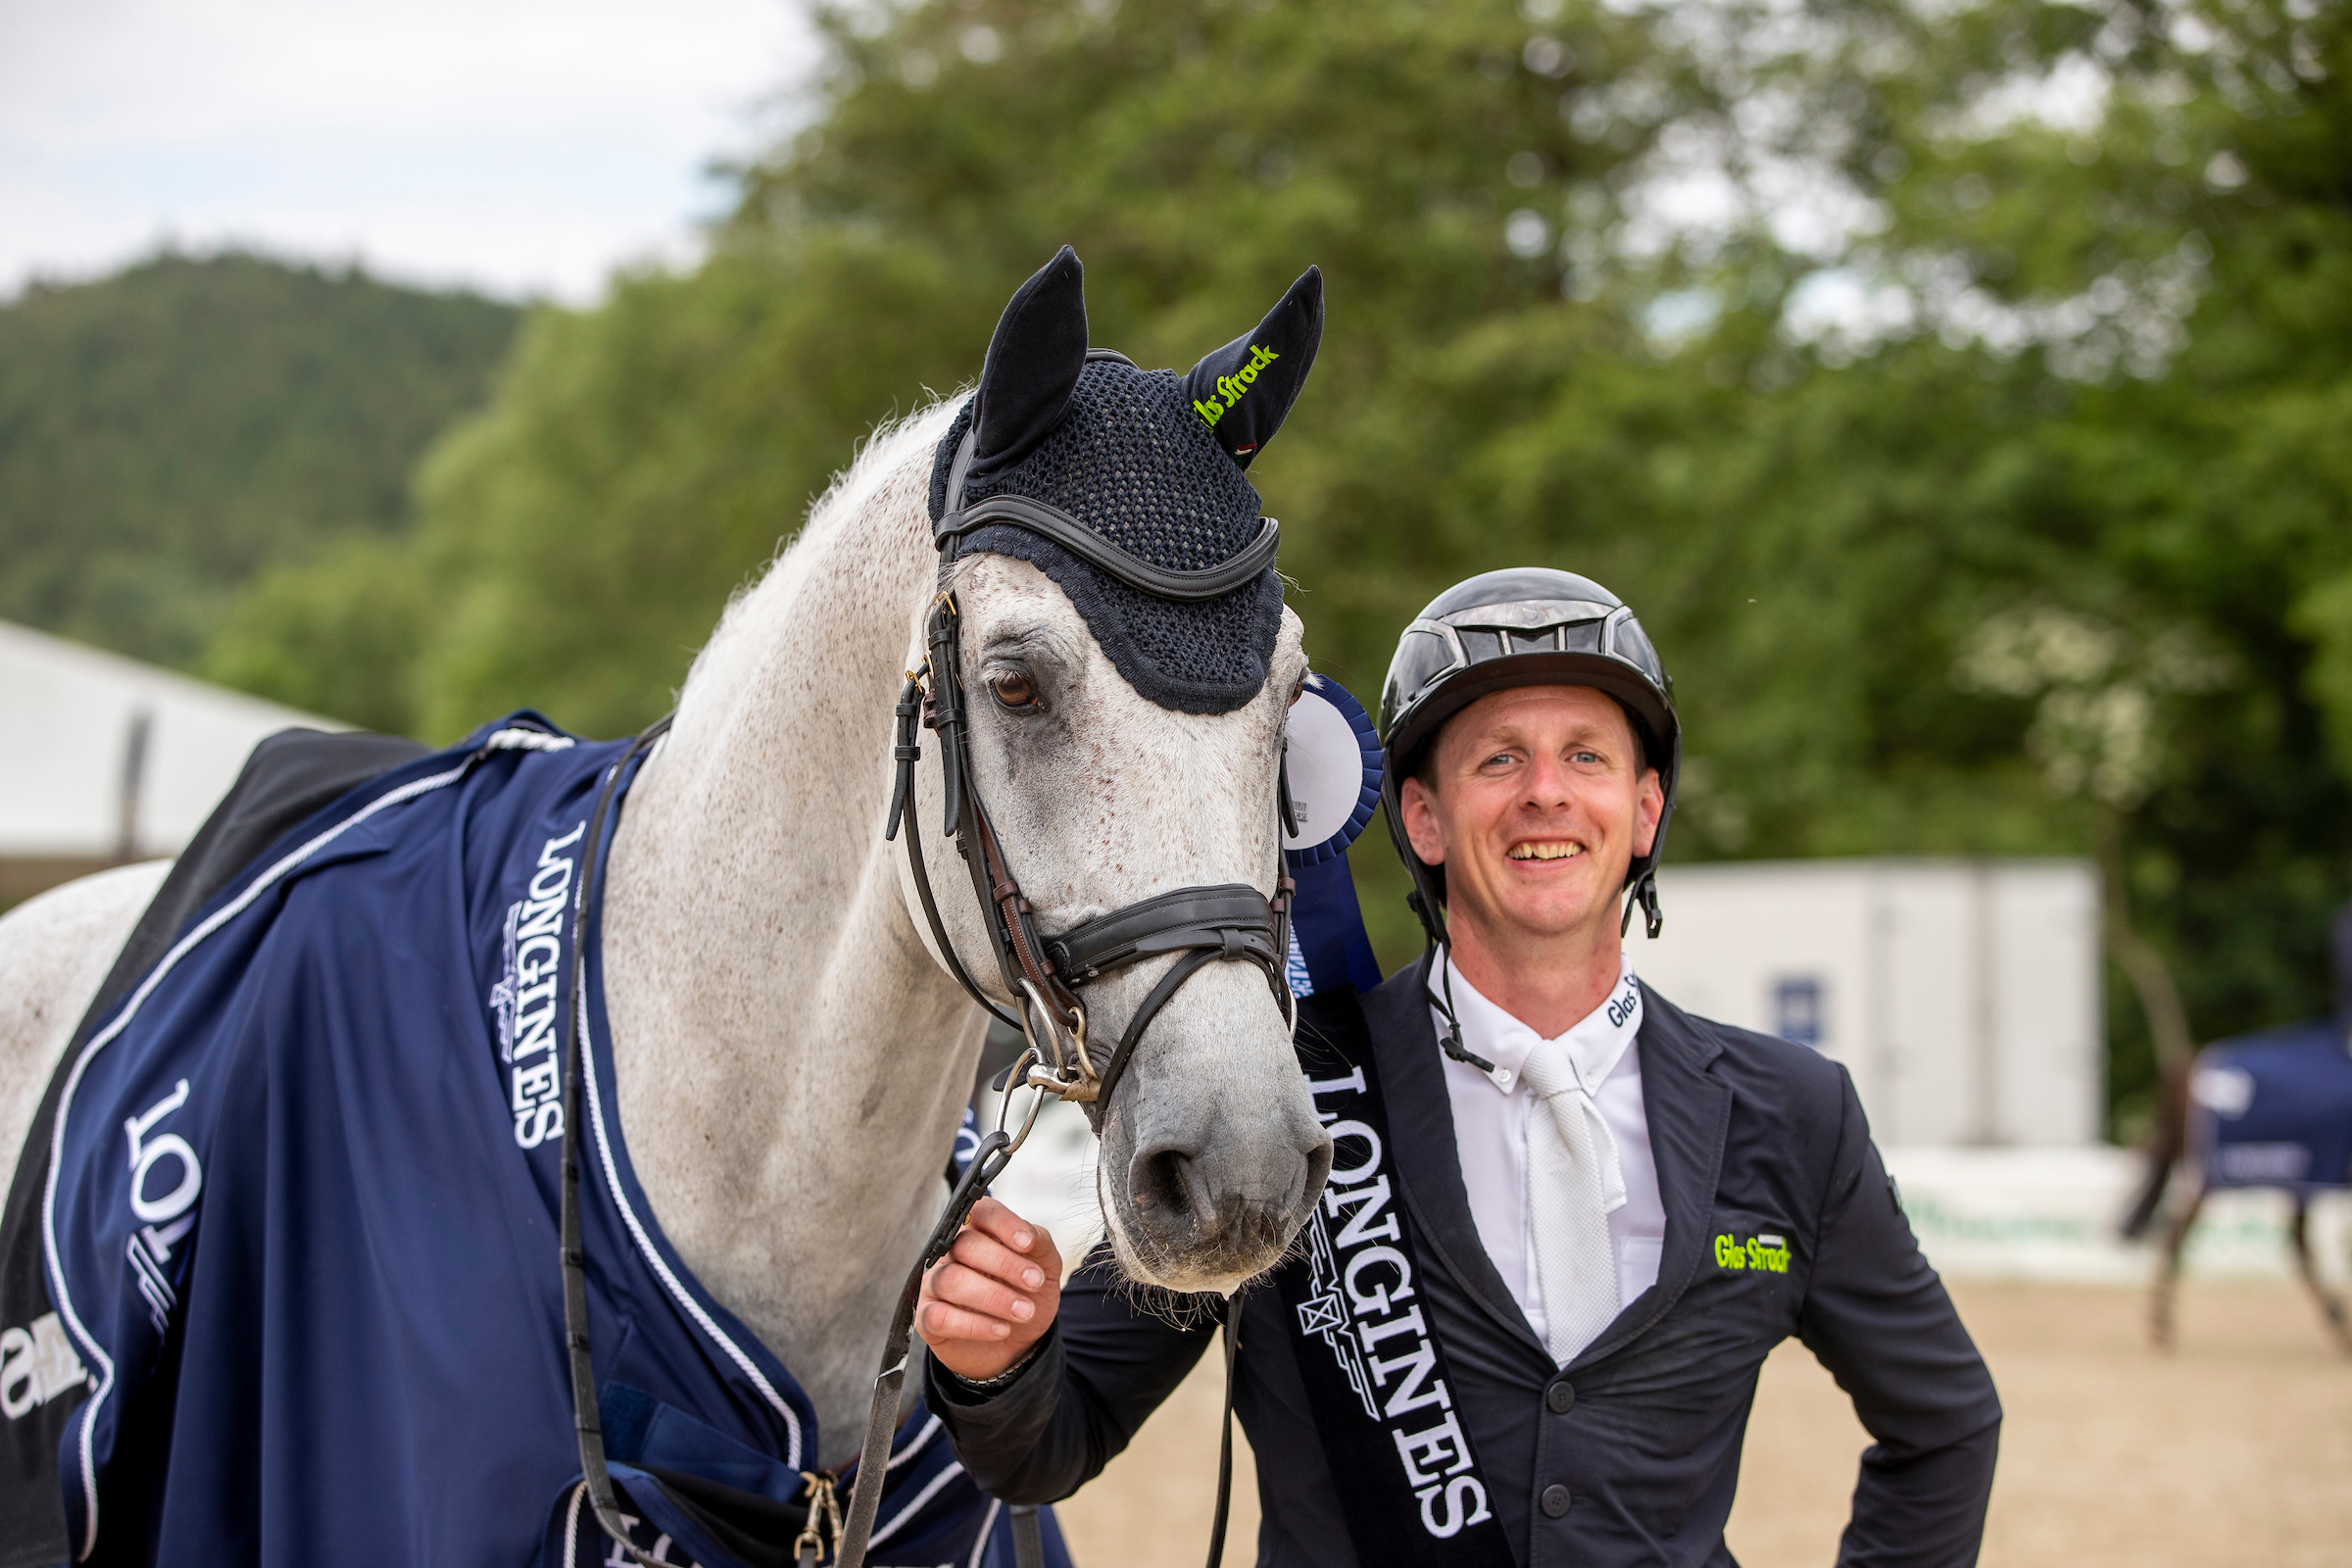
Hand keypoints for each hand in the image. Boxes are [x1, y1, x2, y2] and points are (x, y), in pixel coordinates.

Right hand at [916, 1197, 1062, 1382]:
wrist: (1019, 1341)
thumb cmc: (1026, 1295)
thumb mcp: (1044, 1268)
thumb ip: (1039, 1244)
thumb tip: (1029, 1235)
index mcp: (979, 1232)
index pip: (982, 1212)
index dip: (1004, 1224)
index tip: (1027, 1244)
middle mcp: (951, 1253)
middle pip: (965, 1245)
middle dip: (1005, 1264)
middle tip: (1034, 1283)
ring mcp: (934, 1284)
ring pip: (951, 1280)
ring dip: (993, 1297)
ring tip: (1024, 1311)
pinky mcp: (927, 1317)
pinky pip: (940, 1317)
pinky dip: (975, 1325)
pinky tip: (1001, 1329)